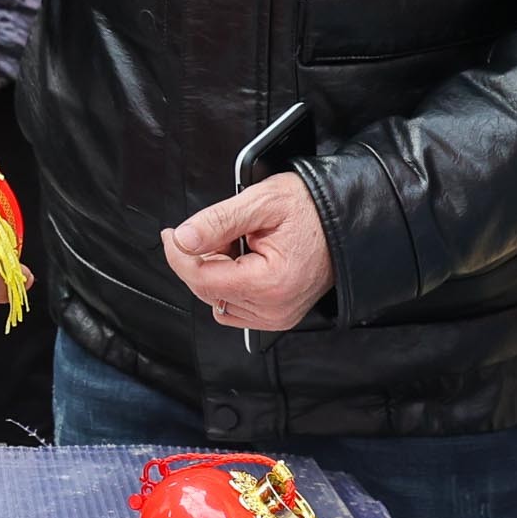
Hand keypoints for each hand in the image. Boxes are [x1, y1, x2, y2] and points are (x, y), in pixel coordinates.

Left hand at [160, 174, 331, 333]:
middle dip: (200, 259)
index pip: (202, 279)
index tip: (172, 234)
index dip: (179, 255)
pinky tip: (244, 259)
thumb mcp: (262, 201)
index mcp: (269, 283)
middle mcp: (273, 309)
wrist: (345, 220)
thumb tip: (183, 239)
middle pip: (206, 290)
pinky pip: (234, 305)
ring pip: (217, 299)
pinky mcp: (277, 315)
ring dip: (215, 270)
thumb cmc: (312, 209)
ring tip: (239, 242)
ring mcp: (276, 316)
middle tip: (217, 229)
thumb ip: (218, 221)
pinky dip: (228, 282)